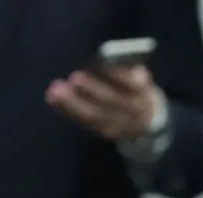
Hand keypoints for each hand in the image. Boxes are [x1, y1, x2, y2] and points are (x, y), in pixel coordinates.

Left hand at [45, 65, 164, 140]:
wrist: (149, 118)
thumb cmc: (134, 87)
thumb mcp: (135, 75)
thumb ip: (121, 68)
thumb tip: (99, 59)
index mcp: (144, 90)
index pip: (134, 83)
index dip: (120, 75)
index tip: (104, 63)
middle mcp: (135, 110)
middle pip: (113, 100)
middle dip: (93, 89)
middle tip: (75, 78)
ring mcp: (123, 125)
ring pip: (96, 115)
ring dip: (73, 103)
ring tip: (55, 90)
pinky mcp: (108, 133)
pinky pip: (87, 122)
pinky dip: (69, 110)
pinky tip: (53, 99)